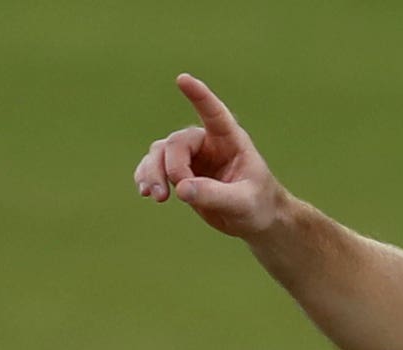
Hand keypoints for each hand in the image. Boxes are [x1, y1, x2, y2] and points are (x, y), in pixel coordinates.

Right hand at [133, 74, 286, 237]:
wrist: (255, 218)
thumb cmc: (257, 204)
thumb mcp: (242, 202)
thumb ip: (214, 195)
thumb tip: (181, 189)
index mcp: (229, 139)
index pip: (213, 113)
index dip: (199, 96)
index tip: (182, 79)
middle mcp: (207, 141)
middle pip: (176, 143)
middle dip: (173, 168)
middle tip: (181, 195)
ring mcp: (190, 155)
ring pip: (159, 152)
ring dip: (152, 172)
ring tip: (157, 197)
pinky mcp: (179, 171)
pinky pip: (153, 166)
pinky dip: (146, 176)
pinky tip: (145, 192)